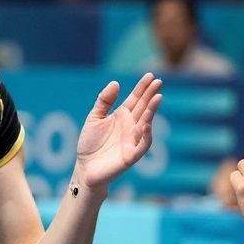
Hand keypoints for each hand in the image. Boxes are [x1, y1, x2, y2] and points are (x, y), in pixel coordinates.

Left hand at [75, 73, 162, 190]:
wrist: (85, 167)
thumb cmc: (90, 143)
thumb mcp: (94, 118)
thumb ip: (104, 101)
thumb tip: (116, 83)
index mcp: (122, 116)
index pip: (136, 99)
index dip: (143, 88)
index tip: (150, 75)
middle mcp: (131, 126)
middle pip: (143, 108)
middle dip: (150, 95)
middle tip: (158, 82)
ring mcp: (133, 140)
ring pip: (146, 123)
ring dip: (151, 111)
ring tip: (157, 97)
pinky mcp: (132, 155)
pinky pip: (143, 144)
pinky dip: (146, 135)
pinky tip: (145, 123)